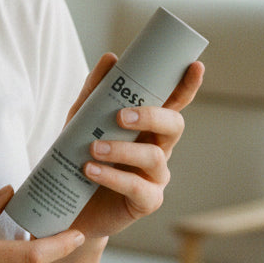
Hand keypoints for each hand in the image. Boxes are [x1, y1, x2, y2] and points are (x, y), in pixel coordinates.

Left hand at [68, 53, 203, 239]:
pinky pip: (138, 187)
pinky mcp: (146, 202)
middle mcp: (158, 148)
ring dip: (122, 149)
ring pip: (154, 156)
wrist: (68, 204)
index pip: (174, 102)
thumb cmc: (79, 156)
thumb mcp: (81, 120)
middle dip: (151, 116)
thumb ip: (95, 91)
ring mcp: (155, 176)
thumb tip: (111, 58)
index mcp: (148, 126)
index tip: (195, 66)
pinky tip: (92, 170)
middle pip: (174, 125)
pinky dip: (113, 176)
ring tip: (93, 149)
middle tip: (121, 116)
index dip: (187, 86)